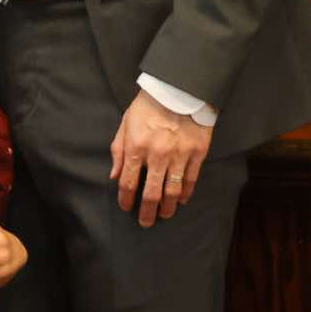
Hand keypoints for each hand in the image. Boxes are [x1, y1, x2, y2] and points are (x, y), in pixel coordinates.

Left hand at [109, 87, 213, 226]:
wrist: (178, 89)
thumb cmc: (147, 106)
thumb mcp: (125, 124)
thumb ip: (118, 151)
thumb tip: (113, 176)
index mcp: (136, 146)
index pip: (128, 182)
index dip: (125, 198)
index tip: (126, 207)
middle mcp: (157, 154)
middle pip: (151, 193)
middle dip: (146, 211)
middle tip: (145, 222)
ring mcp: (179, 155)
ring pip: (173, 191)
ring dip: (168, 207)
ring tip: (164, 215)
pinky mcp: (197, 153)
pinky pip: (191, 180)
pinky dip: (186, 193)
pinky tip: (182, 200)